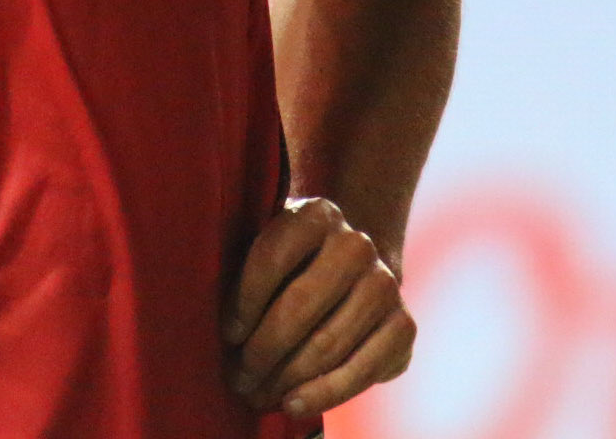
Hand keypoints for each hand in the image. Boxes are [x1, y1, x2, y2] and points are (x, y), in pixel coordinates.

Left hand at [223, 198, 414, 426]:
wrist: (352, 268)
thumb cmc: (291, 263)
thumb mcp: (268, 246)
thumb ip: (243, 267)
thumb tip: (211, 320)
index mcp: (316, 213)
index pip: (272, 257)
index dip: (244, 302)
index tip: (226, 335)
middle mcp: (356, 243)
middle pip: (300, 306)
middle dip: (262, 350)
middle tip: (236, 377)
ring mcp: (384, 284)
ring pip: (328, 343)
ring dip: (286, 377)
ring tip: (256, 393)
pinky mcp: (404, 326)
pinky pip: (362, 370)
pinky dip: (324, 393)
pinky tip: (293, 404)